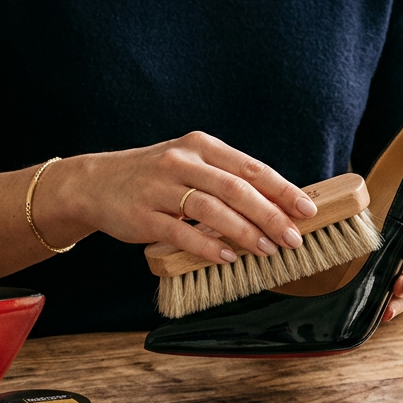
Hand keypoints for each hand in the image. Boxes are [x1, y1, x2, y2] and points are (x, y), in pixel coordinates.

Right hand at [39, 131, 317, 263]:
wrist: (95, 183)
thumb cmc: (153, 177)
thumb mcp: (190, 164)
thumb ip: (226, 180)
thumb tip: (277, 205)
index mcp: (200, 146)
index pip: (250, 168)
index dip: (282, 189)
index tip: (307, 210)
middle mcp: (182, 161)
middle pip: (236, 188)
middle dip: (270, 215)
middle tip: (294, 237)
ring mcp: (160, 188)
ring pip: (212, 210)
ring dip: (245, 232)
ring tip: (268, 250)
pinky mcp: (143, 215)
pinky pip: (181, 232)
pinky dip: (208, 246)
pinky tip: (228, 256)